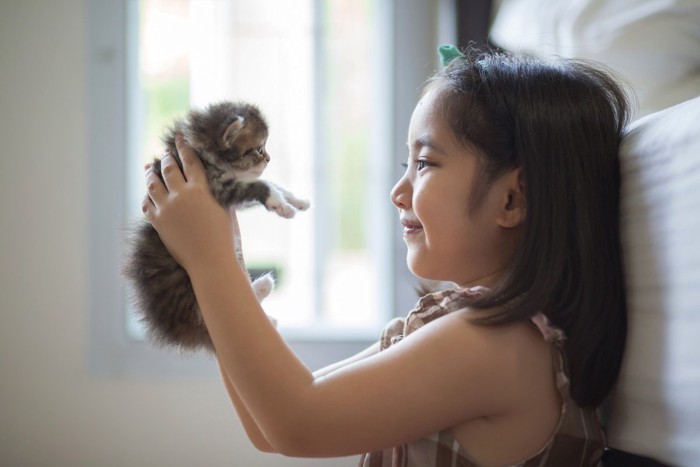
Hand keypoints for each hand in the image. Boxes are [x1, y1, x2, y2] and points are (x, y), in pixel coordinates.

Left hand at [142, 135, 234, 272]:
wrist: (210, 261)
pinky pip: (147, 204)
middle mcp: (181, 195)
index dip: (184, 147)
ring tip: (150, 168)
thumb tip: (211, 181)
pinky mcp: (158, 222)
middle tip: (166, 153)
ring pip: (152, 183)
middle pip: (168, 168)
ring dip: (151, 173)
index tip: (179, 137)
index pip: (190, 160)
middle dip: (166, 157)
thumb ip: (216, 191)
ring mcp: (166, 208)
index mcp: (200, 189)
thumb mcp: (225, 208)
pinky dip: (147, 196)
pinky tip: (148, 193)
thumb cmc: (224, 237)